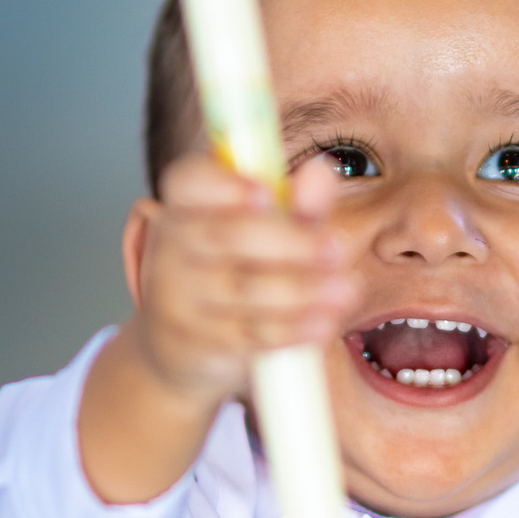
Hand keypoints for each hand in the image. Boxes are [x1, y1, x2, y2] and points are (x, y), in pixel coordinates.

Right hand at [126, 151, 353, 399]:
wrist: (190, 346)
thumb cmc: (238, 269)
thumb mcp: (270, 231)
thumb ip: (298, 203)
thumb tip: (322, 172)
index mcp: (187, 204)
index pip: (189, 182)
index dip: (224, 185)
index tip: (266, 192)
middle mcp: (172, 246)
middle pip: (226, 236)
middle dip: (290, 243)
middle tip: (338, 249)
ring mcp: (176, 297)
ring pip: (242, 291)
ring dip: (302, 291)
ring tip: (346, 290)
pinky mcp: (192, 343)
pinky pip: (246, 335)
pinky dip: (290, 331)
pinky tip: (323, 324)